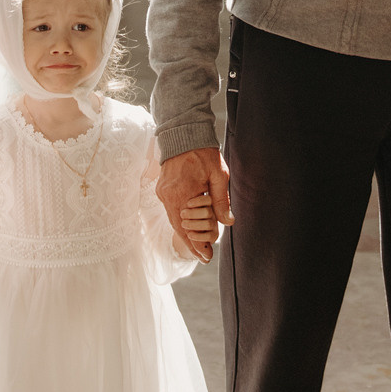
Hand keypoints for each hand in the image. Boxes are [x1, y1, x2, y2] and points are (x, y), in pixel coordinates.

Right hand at [157, 147, 231, 262]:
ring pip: (174, 220)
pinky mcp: (162, 189)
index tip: (206, 257)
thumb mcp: (218, 175)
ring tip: (197, 247)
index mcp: (182, 193)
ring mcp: (163, 193)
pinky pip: (171, 210)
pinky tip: (188, 226)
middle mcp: (168, 196)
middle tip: (205, 256)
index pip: (188, 228)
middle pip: (179, 227)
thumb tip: (228, 222)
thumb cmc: (203, 153)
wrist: (183, 134)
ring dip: (185, 233)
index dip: (197, 245)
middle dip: (192, 242)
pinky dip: (180, 220)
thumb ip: (221, 200)